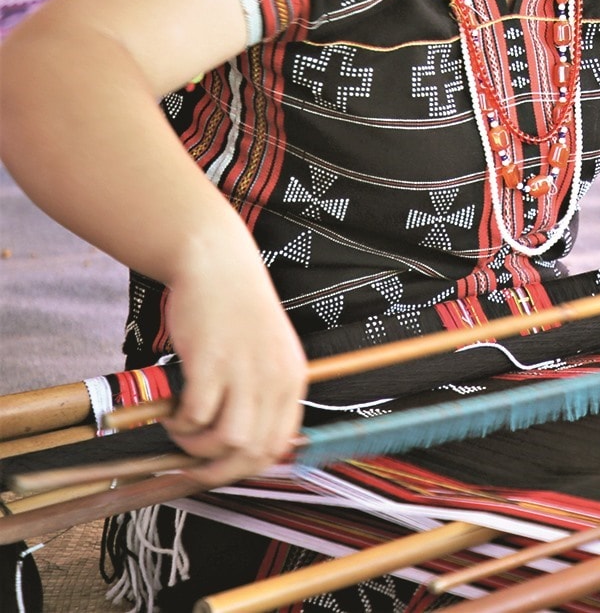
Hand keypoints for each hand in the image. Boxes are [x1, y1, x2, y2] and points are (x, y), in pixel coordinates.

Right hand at [160, 252, 307, 486]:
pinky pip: (196, 417)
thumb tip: (241, 443)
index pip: (279, 446)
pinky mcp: (212, 363)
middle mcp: (276, 379)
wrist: (217, 265)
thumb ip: (263, 392)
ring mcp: (245, 371)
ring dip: (195, 447)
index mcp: (292, 380)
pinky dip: (179, 423)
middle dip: (217, 471)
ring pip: (227, 442)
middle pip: (253, 452)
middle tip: (190, 467)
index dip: (245, 467)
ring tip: (180, 428)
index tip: (218, 469)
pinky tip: (171, 409)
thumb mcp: (266, 354)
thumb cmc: (235, 312)